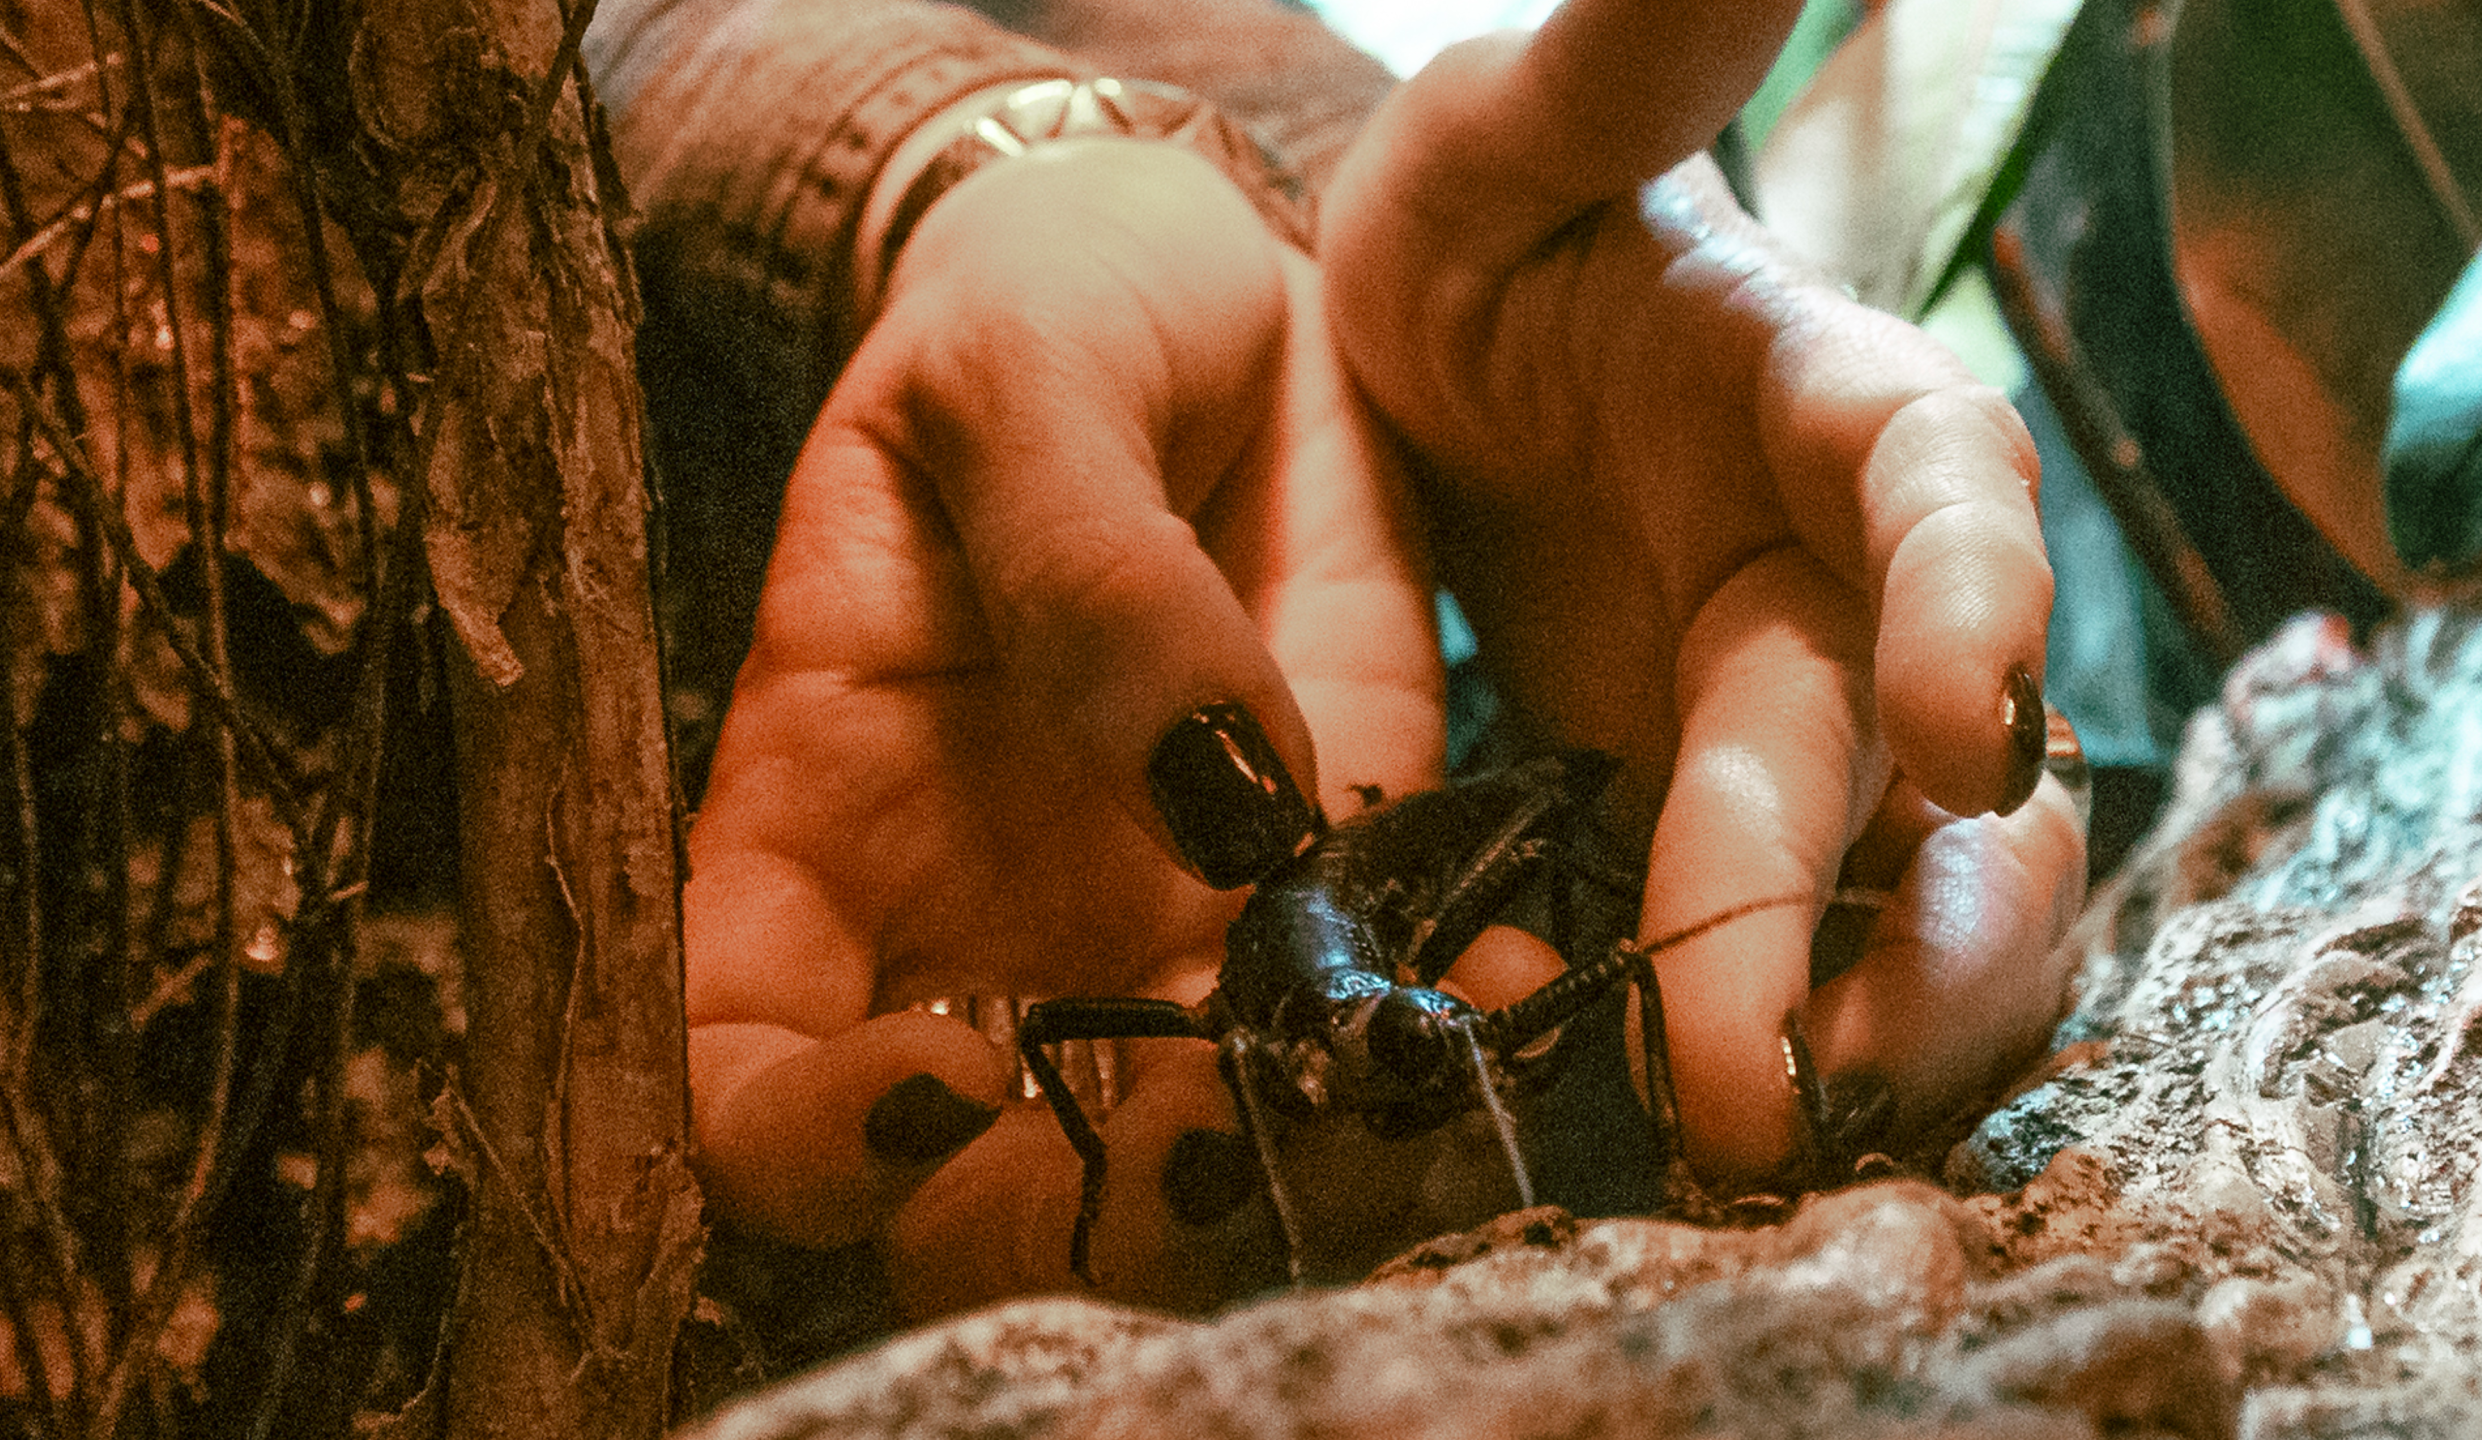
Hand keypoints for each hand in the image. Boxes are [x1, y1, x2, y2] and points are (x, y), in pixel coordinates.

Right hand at [680, 138, 1443, 1315]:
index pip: (745, 1071)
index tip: (942, 1084)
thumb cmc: (1047, 312)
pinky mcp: (1334, 887)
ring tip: (1379, 1092)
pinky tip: (1488, 997)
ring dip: (1281, 1166)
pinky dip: (1433, 1047)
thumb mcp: (1024, 380)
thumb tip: (1213, 786)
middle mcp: (974, 931)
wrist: (1217, 290)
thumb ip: (1079, 565)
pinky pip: (1369, 1026)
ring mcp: (1159, 932)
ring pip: (1186, 1152)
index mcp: (822, 829)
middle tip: (1216, 1143)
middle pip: (974, 1184)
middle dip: (1081, 1212)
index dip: (807, 1140)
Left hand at [1320, 0, 2086, 1175]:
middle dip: (1899, 909)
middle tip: (1815, 1067)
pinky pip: (1766, 948)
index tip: (1970, 727)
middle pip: (1933, 755)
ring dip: (1866, 1015)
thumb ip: (1627, 54)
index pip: (1942, 494)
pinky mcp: (1701, 820)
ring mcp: (1785, 718)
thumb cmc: (1494, 228)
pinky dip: (1741, 1029)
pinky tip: (1672, 1125)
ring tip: (1770, 1134)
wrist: (1439, 352)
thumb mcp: (1520, 132)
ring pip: (1896, 887)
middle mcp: (1845, 583)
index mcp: (1825, 405)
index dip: (1977, 606)